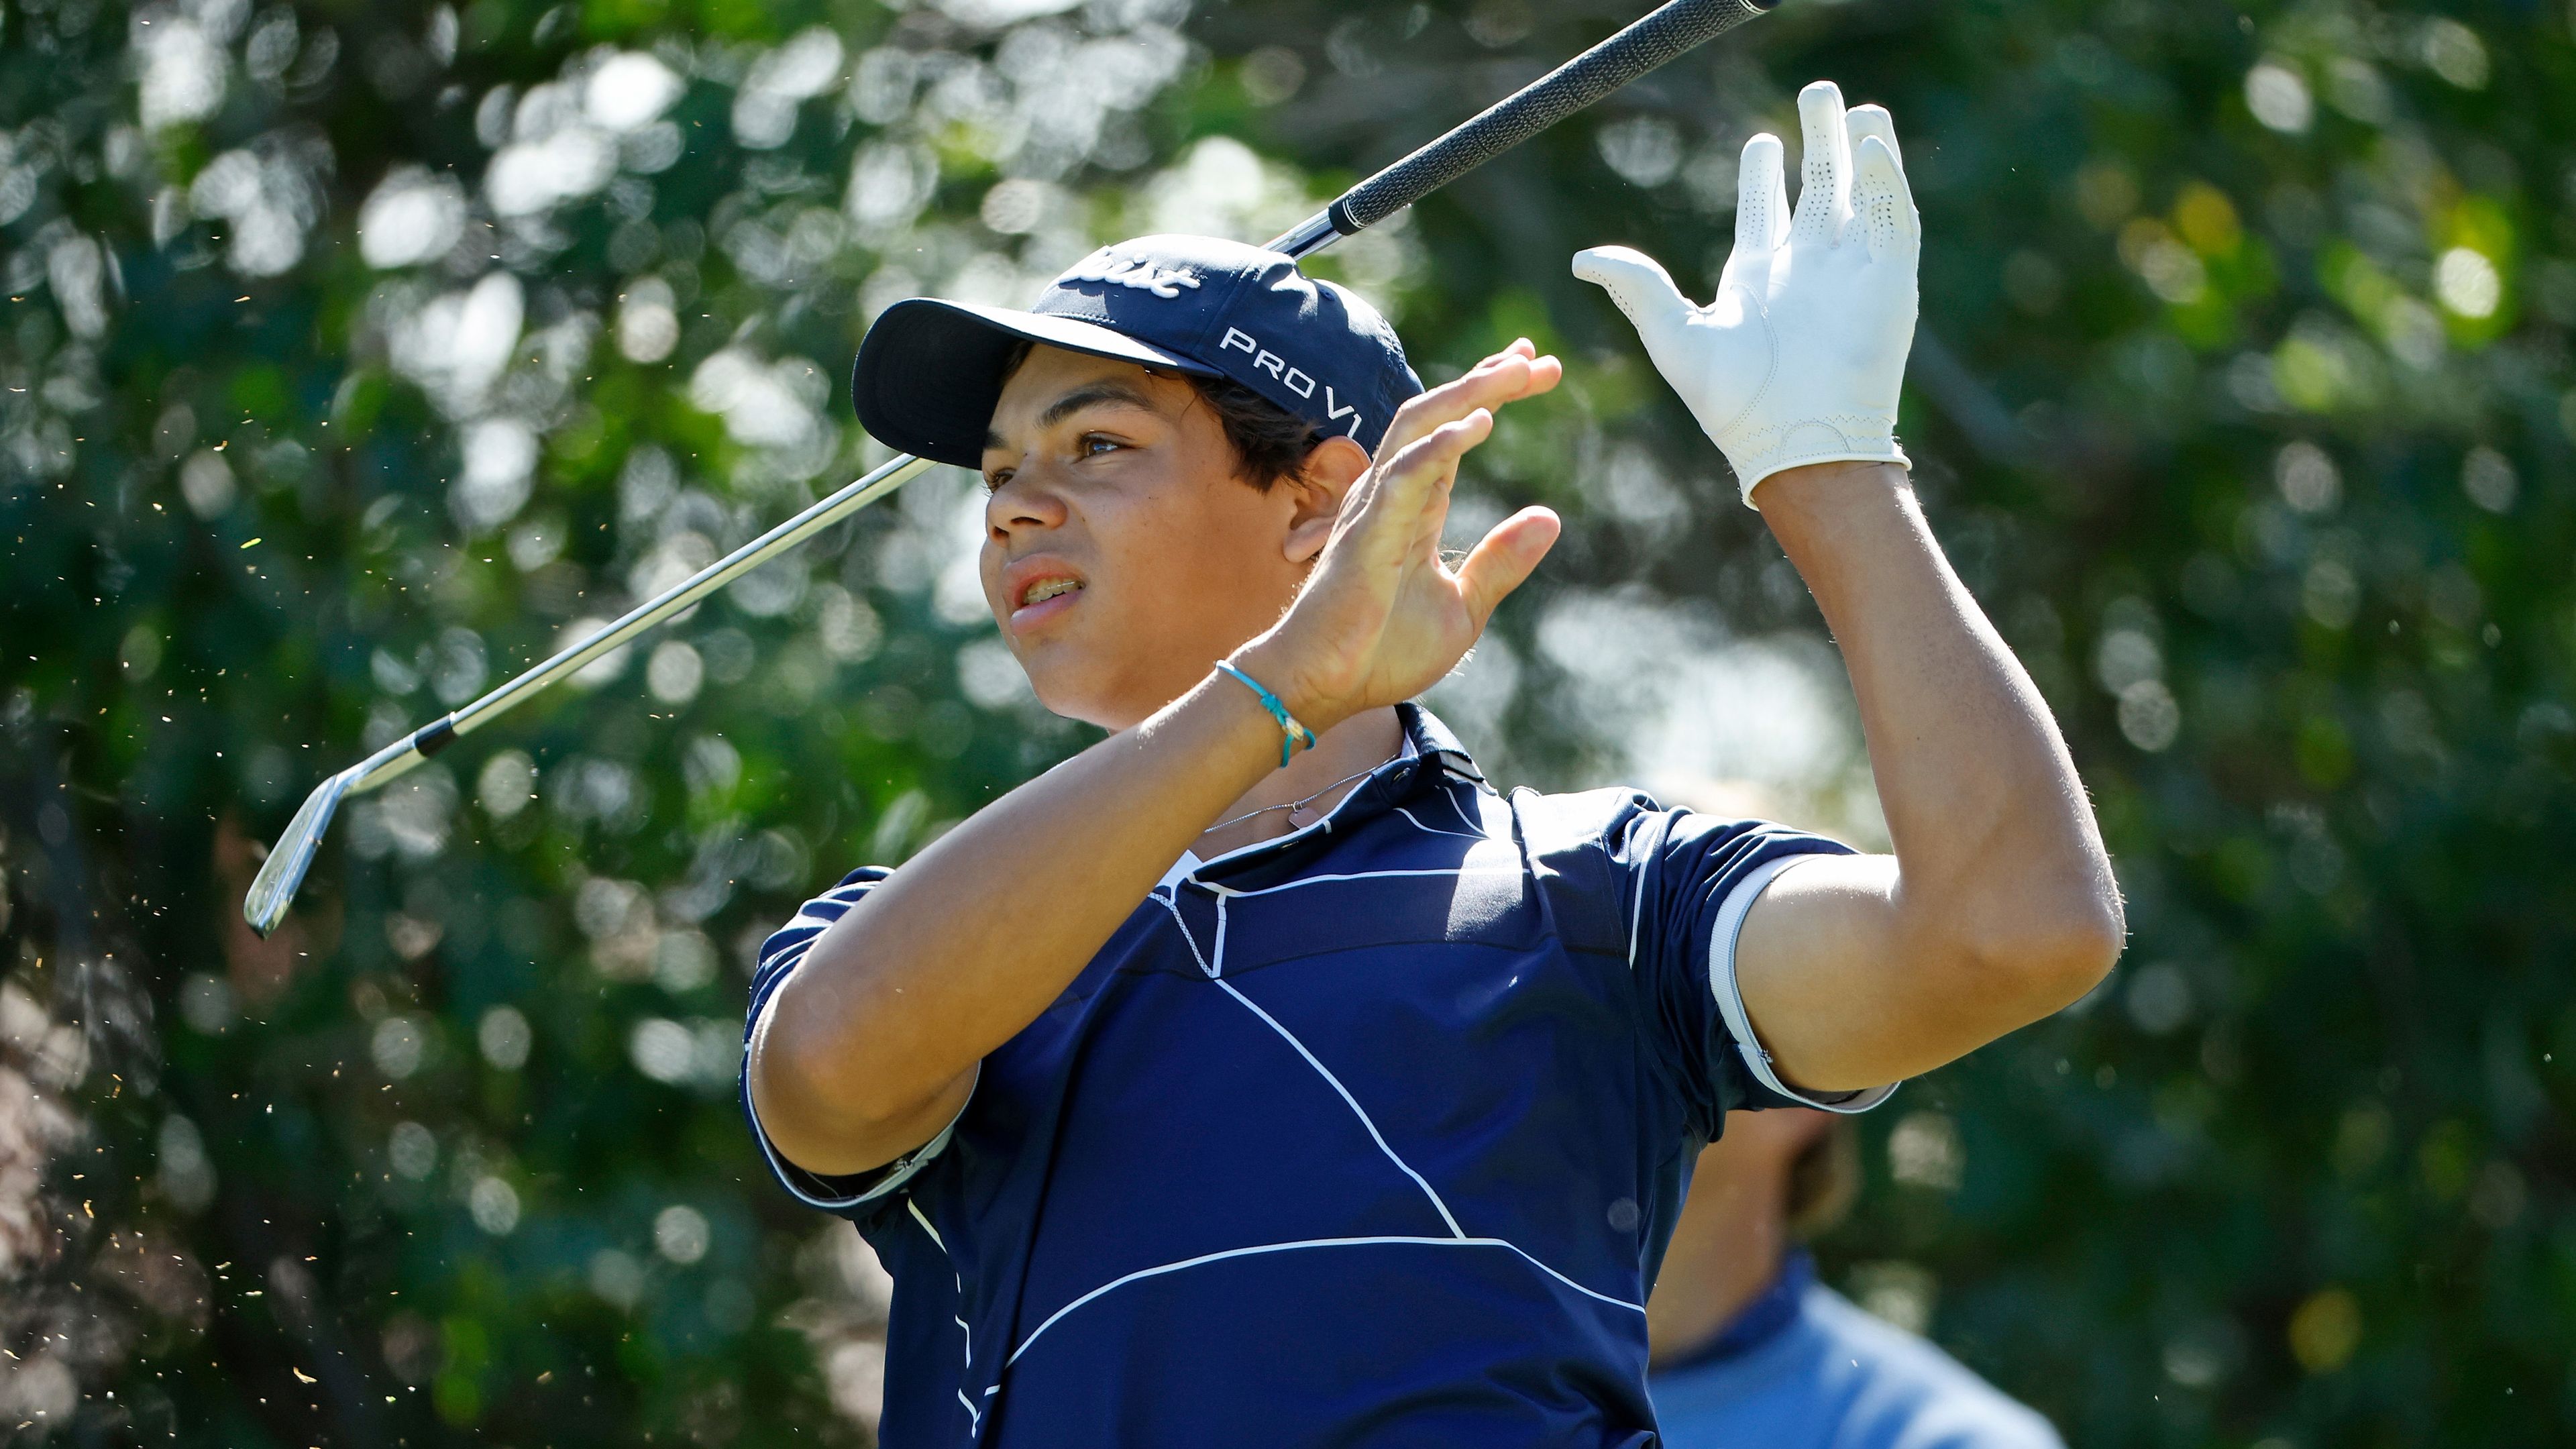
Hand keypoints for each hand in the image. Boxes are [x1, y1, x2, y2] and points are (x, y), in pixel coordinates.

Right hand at [1237, 340, 1562, 730]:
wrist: (1324, 687)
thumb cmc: (1380, 653)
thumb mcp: (1461, 609)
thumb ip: (1500, 562)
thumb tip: (1551, 517)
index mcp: (1415, 510)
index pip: (1452, 436)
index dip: (1487, 396)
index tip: (1534, 365)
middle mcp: (1392, 496)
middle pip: (1437, 416)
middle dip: (1486, 381)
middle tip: (1538, 358)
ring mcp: (1375, 508)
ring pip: (1418, 428)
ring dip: (1468, 395)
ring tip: (1517, 372)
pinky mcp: (1367, 533)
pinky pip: (1405, 475)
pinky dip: (1441, 446)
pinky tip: (1479, 424)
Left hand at [1572, 80, 1919, 505]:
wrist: (1796, 442)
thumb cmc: (1734, 404)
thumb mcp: (1674, 336)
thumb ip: (1637, 287)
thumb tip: (1581, 259)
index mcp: (1758, 278)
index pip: (1764, 210)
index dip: (1762, 174)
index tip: (1761, 142)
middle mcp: (1806, 270)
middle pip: (1818, 189)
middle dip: (1820, 142)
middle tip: (1820, 95)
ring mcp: (1850, 273)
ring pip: (1861, 195)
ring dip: (1861, 150)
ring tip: (1857, 108)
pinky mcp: (1889, 281)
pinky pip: (1892, 218)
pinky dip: (1886, 179)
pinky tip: (1873, 145)